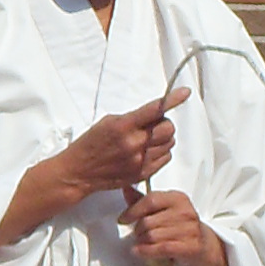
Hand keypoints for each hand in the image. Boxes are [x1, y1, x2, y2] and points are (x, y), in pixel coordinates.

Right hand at [0, 89, 187, 260]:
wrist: (78, 172)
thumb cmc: (91, 144)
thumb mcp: (109, 122)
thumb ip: (133, 118)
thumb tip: (156, 113)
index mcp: (123, 126)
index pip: (154, 109)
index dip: (172, 99)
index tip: (185, 92)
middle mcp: (134, 143)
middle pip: (168, 128)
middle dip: (163, 124)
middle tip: (151, 126)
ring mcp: (139, 160)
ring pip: (169, 144)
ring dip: (162, 139)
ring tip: (146, 140)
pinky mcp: (143, 173)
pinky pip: (165, 158)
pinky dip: (160, 153)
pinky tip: (146, 152)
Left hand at [121, 187, 231, 265]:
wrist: (202, 244)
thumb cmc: (178, 225)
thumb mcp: (163, 209)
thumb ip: (143, 200)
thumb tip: (125, 187)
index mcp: (178, 198)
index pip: (150, 200)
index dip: (133, 211)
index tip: (123, 219)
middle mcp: (186, 212)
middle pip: (148, 221)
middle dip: (137, 230)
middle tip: (137, 234)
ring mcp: (190, 230)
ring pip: (152, 236)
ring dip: (141, 242)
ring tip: (142, 242)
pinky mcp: (191, 247)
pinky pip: (160, 248)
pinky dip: (145, 251)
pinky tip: (138, 251)